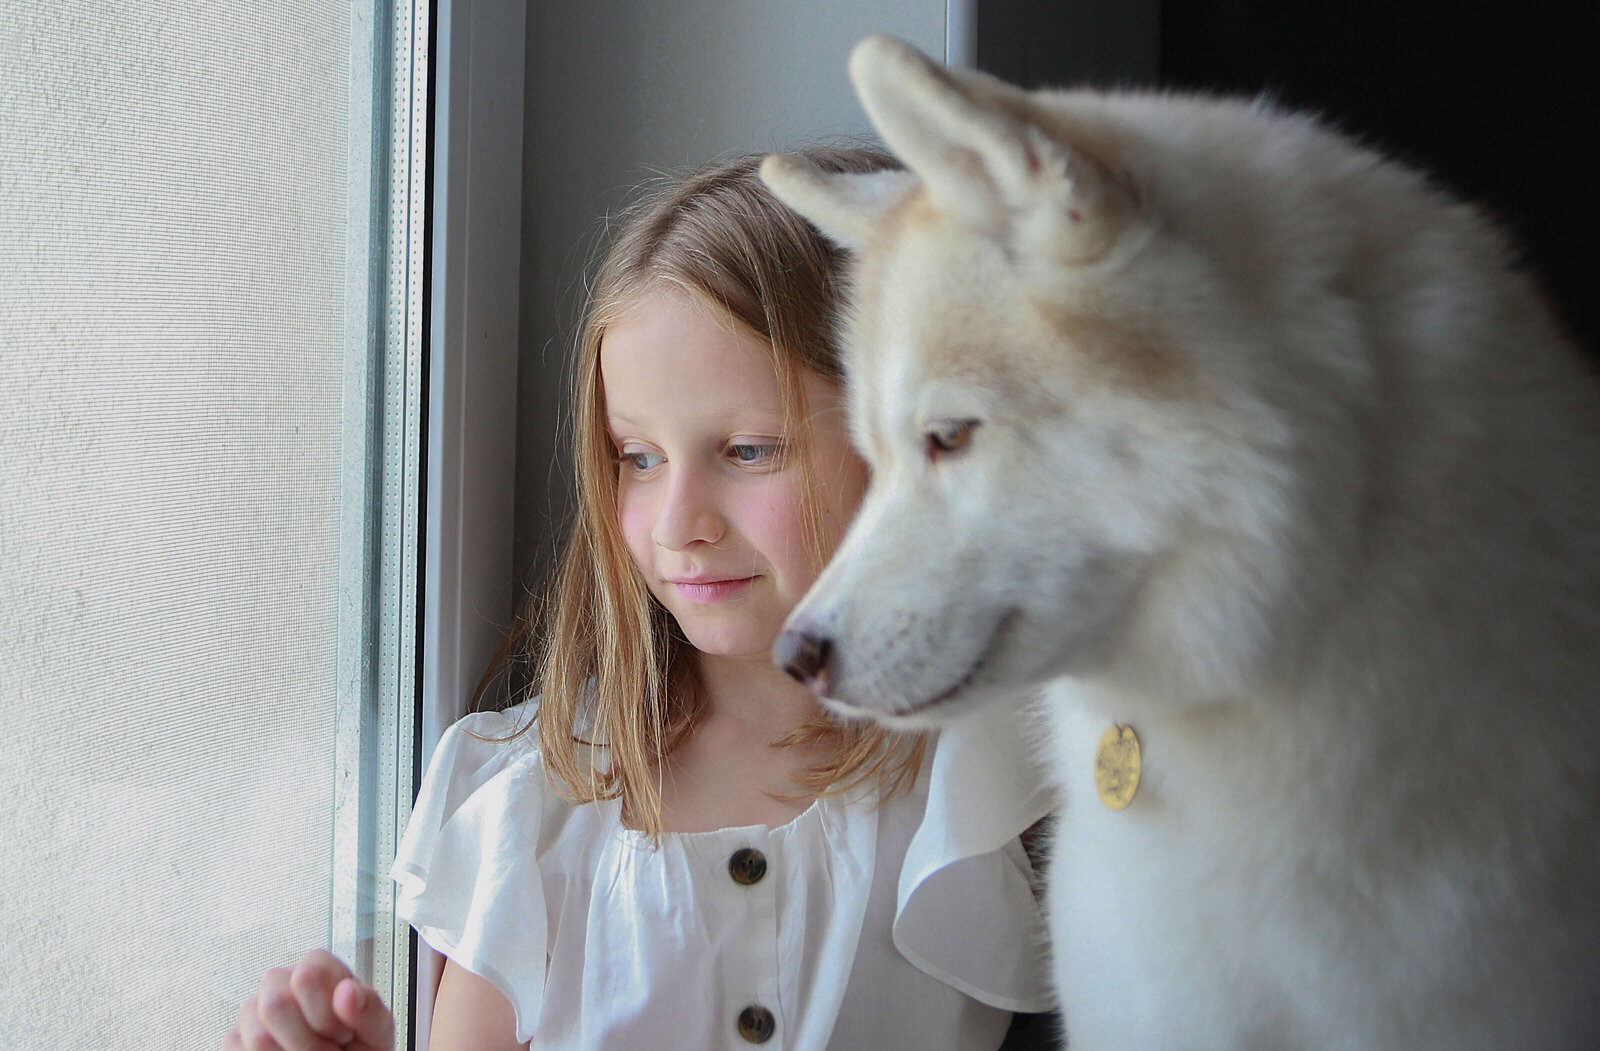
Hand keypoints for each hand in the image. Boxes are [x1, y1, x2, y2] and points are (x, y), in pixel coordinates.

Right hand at [223, 949, 394, 1050]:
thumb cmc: (359, 1048)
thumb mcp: (376, 1031)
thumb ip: (369, 1009)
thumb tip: (347, 991)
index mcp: (316, 967)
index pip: (308, 976)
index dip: (327, 1015)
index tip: (343, 1033)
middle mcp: (280, 982)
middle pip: (275, 1004)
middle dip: (308, 1042)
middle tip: (329, 1050)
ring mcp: (252, 1011)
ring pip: (257, 1036)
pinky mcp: (235, 1040)